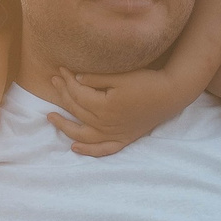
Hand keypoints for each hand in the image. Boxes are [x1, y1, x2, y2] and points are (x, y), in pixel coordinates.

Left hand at [48, 65, 198, 155]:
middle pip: (77, 110)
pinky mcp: (123, 139)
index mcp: (103, 107)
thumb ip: (96, 79)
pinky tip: (74, 147)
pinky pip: (103, 150)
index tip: (60, 69)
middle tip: (54, 81)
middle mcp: (105, 124)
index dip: (67, 80)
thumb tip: (75, 80)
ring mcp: (114, 134)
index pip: (77, 93)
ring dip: (64, 126)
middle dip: (63, 94)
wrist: (170, 95)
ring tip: (50, 117)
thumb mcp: (120, 76)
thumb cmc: (146, 82)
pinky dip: (88, 151)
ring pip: (82, 133)